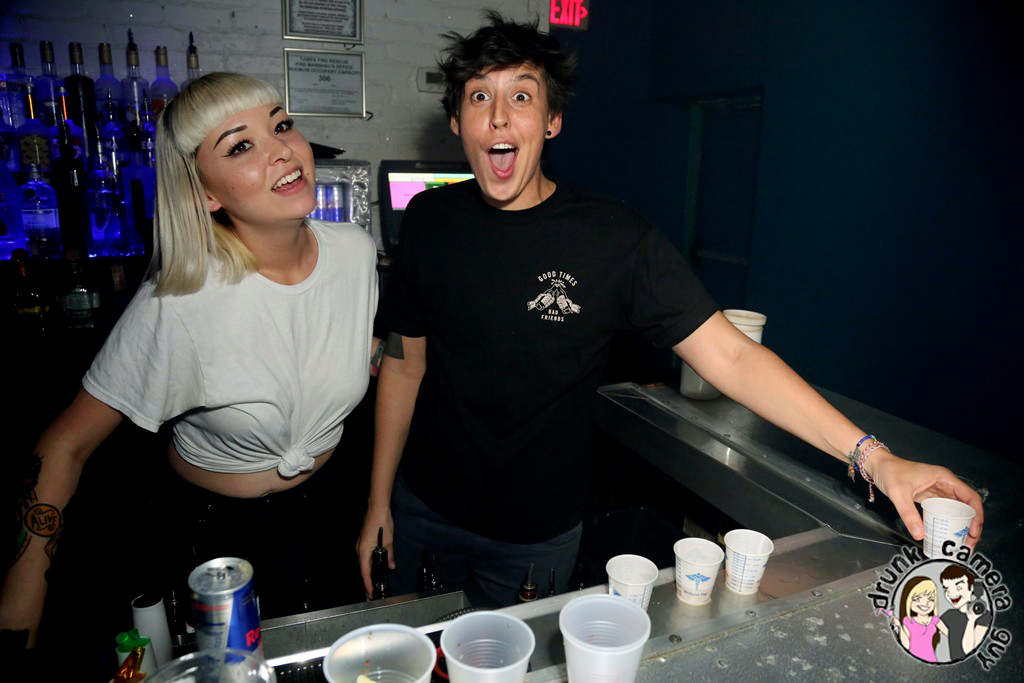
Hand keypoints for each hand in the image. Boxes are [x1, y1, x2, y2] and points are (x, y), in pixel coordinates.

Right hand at [355, 505, 394, 597]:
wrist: (376, 508)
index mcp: (364, 551)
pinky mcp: (363, 542)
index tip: (370, 594)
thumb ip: (389, 555)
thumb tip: (391, 567)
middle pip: (362, 569)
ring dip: (367, 574)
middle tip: (371, 595)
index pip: (365, 572)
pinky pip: (365, 558)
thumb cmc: (382, 523)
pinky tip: (374, 570)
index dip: (368, 584)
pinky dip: (368, 566)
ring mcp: (360, 546)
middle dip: (367, 582)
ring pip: (363, 564)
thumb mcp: (388, 540)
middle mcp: (359, 550)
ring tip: (372, 585)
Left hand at [867, 450, 984, 546]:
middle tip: (968, 544)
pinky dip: (949, 523)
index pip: (971, 497)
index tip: (974, 532)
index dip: (977, 515)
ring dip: (962, 526)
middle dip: (972, 526)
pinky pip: (946, 511)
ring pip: (958, 510)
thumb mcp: (898, 493)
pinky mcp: (931, 497)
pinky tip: (946, 535)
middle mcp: (946, 484)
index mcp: (944, 478)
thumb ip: (908, 514)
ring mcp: (939, 491)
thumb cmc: (889, 472)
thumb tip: (920, 535)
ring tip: (960, 544)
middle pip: (967, 506)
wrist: (878, 466)